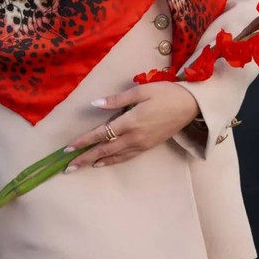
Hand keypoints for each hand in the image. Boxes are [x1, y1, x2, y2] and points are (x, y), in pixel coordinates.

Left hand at [63, 82, 200, 170]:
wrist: (190, 105)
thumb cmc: (166, 93)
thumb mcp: (141, 90)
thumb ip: (117, 100)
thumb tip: (95, 104)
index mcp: (131, 121)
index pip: (102, 133)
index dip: (84, 141)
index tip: (68, 148)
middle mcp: (134, 136)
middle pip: (104, 149)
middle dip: (85, 158)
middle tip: (67, 166)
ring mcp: (142, 144)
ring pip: (114, 156)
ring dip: (95, 162)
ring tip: (81, 167)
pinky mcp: (148, 146)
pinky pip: (126, 157)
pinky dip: (112, 161)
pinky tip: (103, 163)